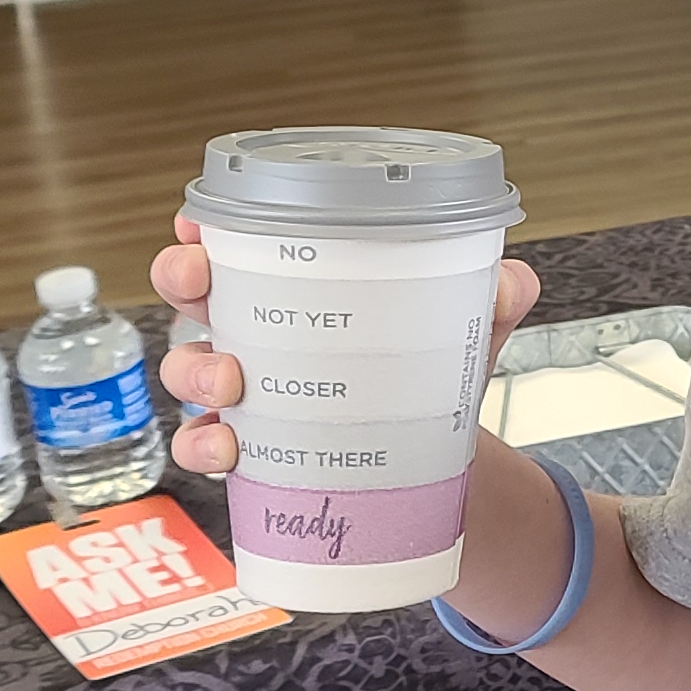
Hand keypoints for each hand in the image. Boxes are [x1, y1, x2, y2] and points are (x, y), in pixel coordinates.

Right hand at [150, 217, 542, 476]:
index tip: (198, 224)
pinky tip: (229, 451)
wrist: (431, 466)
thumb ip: (494, 298)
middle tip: (201, 285)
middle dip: (180, 279)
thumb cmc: (424, 377)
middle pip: (189, 292)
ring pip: (187, 371)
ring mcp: (245, 396)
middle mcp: (258, 335)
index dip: (203, 229)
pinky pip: (204, 448)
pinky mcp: (252, 454)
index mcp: (297, 291)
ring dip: (195, 371)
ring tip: (232, 384)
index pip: (236, 245)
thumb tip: (509, 283)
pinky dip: (204, 448)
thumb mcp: (461, 330)